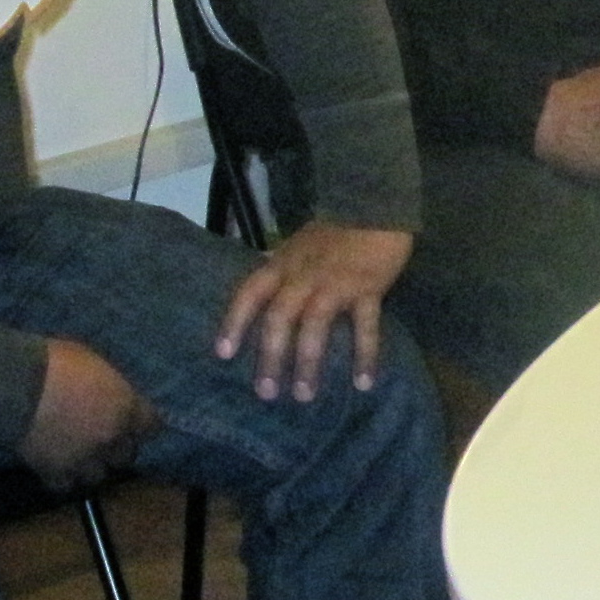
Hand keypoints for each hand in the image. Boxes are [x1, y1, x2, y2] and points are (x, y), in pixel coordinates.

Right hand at [19, 338, 154, 487]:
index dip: (142, 425)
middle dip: (116, 449)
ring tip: (77, 457)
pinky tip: (53, 468)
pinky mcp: (56, 473)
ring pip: (98, 476)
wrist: (14, 386)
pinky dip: (61, 478)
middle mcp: (112, 438)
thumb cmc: (54, 363)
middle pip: (126, 456)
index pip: (152, 426)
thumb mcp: (93, 362)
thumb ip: (108, 385)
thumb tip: (110, 391)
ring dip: (90, 467)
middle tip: (101, 439)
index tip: (134, 422)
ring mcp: (85, 459)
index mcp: (126, 408)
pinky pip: (65, 485)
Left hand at [215, 218, 412, 401]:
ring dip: (308, 363)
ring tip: (304, 396)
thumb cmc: (336, 228)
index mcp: (282, 265)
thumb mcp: (298, 244)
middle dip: (271, 357)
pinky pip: (365, 327)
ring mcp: (335, 283)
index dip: (235, 324)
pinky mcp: (367, 289)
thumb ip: (282, 269)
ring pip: (315, 327)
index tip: (223, 355)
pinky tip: (364, 383)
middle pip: (279, 319)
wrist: (375, 203)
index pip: (249, 294)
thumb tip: (262, 293)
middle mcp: (302, 277)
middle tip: (266, 394)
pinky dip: (364, 356)